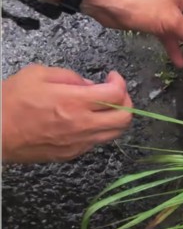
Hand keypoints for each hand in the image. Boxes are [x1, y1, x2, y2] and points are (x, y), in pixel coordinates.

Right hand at [1, 65, 132, 163]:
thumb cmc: (9, 103)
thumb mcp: (37, 75)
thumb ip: (69, 76)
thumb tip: (89, 84)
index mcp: (74, 101)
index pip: (116, 94)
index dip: (120, 82)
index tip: (113, 77)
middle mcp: (81, 124)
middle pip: (125, 118)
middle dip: (126, 102)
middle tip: (115, 93)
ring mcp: (78, 142)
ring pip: (115, 133)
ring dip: (116, 118)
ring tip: (105, 108)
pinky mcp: (71, 153)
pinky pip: (97, 142)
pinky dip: (99, 130)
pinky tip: (87, 120)